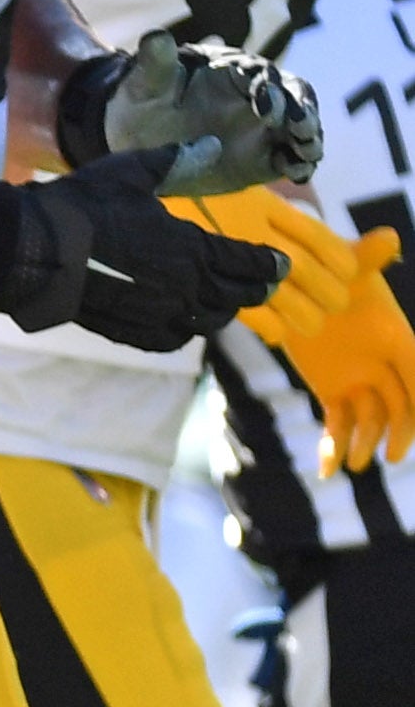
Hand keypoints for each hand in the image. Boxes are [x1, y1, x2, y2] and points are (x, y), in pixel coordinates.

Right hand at [0, 155, 288, 351]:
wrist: (30, 249)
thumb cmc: (81, 207)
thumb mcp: (130, 173)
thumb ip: (176, 161)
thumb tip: (212, 145)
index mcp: (190, 248)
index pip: (249, 264)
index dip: (269, 265)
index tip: (279, 264)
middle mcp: (183, 286)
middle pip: (236, 296)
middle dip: (253, 289)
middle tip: (260, 283)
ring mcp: (156, 312)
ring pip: (208, 321)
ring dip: (220, 310)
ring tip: (220, 301)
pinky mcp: (128, 330)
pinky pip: (171, 339)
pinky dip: (184, 331)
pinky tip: (181, 322)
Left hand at [65, 30, 320, 192]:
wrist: (141, 143)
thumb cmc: (145, 104)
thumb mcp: (146, 85)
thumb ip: (156, 64)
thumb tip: (155, 37)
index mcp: (234, 72)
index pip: (260, 74)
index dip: (267, 87)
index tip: (264, 106)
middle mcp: (258, 97)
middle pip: (295, 97)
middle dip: (303, 111)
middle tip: (302, 128)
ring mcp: (266, 128)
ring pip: (301, 128)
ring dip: (309, 138)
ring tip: (307, 152)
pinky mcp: (266, 157)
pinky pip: (291, 160)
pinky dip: (299, 165)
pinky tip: (296, 174)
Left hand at [207, 194, 414, 471]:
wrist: (303, 288)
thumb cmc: (333, 273)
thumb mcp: (346, 267)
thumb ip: (366, 257)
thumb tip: (388, 237)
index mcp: (397, 338)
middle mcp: (385, 364)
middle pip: (403, 404)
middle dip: (402, 431)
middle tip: (395, 456)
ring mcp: (361, 380)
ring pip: (372, 419)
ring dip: (365, 443)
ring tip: (351, 464)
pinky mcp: (333, 390)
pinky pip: (339, 423)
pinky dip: (333, 445)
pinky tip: (326, 469)